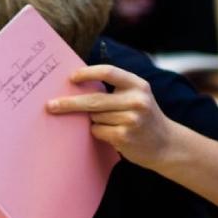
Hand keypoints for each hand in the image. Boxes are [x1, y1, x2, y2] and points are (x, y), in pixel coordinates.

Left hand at [45, 64, 174, 169]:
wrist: (167, 145)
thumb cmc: (144, 118)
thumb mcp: (136, 97)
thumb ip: (114, 90)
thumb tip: (75, 87)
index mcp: (138, 85)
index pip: (108, 72)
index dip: (87, 73)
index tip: (70, 77)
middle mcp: (136, 100)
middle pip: (93, 99)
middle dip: (68, 103)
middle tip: (50, 105)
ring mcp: (131, 119)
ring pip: (94, 117)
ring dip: (93, 121)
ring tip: (112, 124)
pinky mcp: (124, 136)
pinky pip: (97, 131)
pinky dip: (98, 132)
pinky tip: (113, 134)